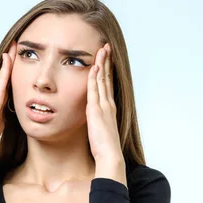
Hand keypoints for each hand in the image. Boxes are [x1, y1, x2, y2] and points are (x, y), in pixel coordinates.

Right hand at [0, 41, 17, 152]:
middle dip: (10, 58)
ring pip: (3, 71)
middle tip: (16, 44)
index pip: (6, 80)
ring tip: (14, 45)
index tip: (17, 58)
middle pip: (4, 71)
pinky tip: (9, 56)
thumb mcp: (0, 120)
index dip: (11, 68)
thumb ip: (5, 114)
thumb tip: (8, 114)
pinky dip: (6, 66)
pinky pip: (3, 77)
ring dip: (9, 58)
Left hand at [86, 43, 123, 163]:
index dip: (106, 71)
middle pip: (107, 78)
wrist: (110, 156)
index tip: (106, 59)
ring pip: (102, 80)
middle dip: (107, 61)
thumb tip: (92, 121)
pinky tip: (95, 67)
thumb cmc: (104, 148)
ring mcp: (104, 106)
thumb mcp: (99, 131)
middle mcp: (108, 104)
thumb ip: (96, 123)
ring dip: (102, 64)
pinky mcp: (96, 110)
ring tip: (103, 49)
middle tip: (106, 47)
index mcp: (109, 109)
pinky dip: (95, 77)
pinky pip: (95, 90)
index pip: (107, 85)